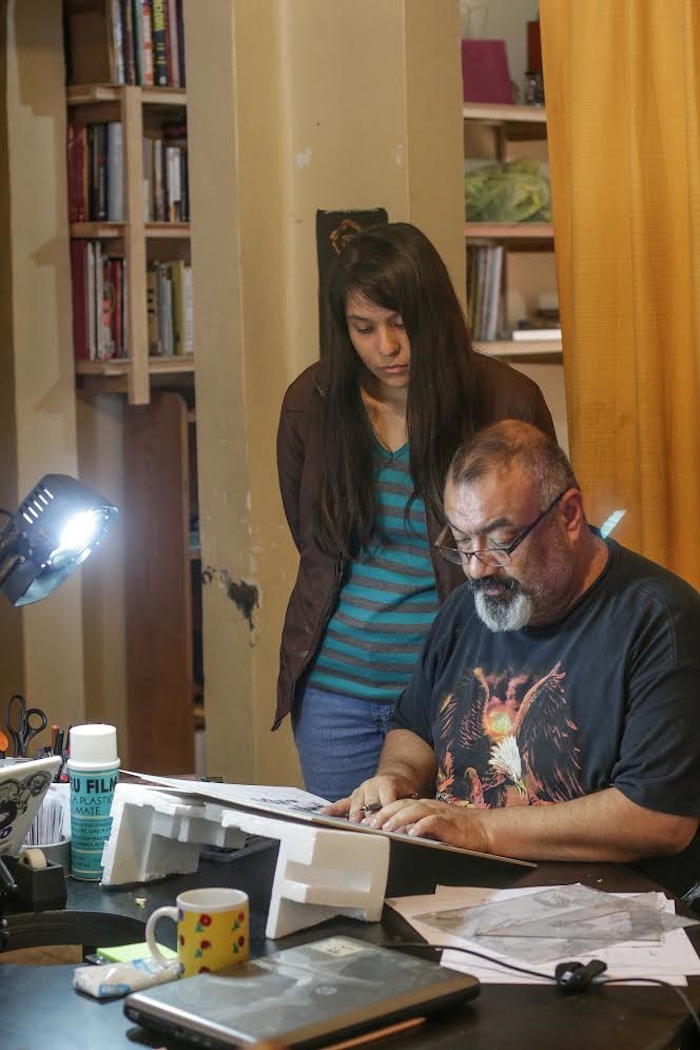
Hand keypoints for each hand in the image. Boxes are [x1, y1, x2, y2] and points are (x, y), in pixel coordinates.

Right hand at [322, 774, 417, 822]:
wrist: (394, 778)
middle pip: (370, 803)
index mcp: (387, 784)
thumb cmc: (403, 791)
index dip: (387, 812)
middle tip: (369, 827)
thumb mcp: (409, 796)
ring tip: (353, 824)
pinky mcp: (353, 797)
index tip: (386, 825)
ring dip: (355, 815)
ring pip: (356, 804)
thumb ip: (406, 808)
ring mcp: (360, 791)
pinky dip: (333, 809)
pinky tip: (324, 813)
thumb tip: (409, 825)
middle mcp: (372, 786)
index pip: (386, 800)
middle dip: (370, 815)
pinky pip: (342, 803)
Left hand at [362, 797, 490, 853]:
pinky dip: (422, 826)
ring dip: (399, 818)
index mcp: (425, 806)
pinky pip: (434, 822)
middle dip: (385, 814)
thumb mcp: (434, 826)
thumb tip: (397, 835)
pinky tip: (412, 833)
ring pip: (415, 810)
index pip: (400, 805)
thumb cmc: (459, 830)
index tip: (368, 821)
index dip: (383, 811)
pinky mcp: (450, 824)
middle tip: (370, 824)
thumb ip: (418, 827)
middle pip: (403, 805)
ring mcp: (440, 814)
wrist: (485, 829)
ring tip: (386, 828)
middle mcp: (430, 806)